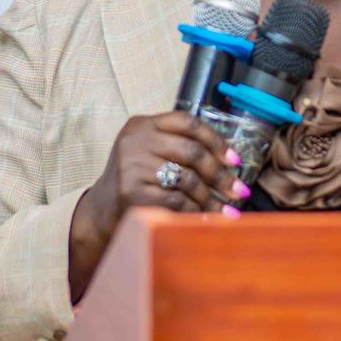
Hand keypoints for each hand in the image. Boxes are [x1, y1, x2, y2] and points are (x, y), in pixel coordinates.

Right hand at [68, 112, 250, 299]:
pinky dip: (196, 212)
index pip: (187, 122)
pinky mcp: (132, 192)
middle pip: (191, 151)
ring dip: (211, 198)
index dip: (216, 140)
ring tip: (225, 211)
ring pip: (187, 179)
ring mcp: (131, 166)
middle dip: (220, 174)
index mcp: (142, 125)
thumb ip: (178, 145)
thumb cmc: (136, 179)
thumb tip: (230, 160)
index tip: (234, 160)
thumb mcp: (149, 151)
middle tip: (238, 190)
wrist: (102, 210)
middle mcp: (135, 141)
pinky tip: (206, 218)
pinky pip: (177, 201)